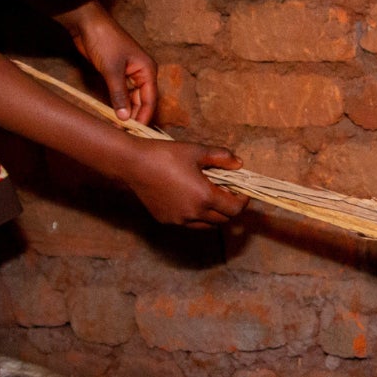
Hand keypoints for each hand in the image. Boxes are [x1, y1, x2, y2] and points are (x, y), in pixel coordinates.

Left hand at [60, 1, 156, 123]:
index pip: (150, 100)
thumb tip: (124, 118)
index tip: (136, 133)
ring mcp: (128, 74)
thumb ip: (119, 95)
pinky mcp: (115, 74)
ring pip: (130, 99)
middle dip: (134, 116)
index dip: (144, 117)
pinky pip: (119, 94)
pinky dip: (116, 104)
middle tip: (124, 133)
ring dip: (124, 112)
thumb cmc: (104, 41)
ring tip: (117, 128)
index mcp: (147, 70)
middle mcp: (141, 73)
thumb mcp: (112, 70)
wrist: (86, 23)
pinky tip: (111, 115)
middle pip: (141, 101)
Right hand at [123, 140, 247, 228]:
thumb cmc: (166, 155)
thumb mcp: (197, 151)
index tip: (242, 192)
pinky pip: (189, 223)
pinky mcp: (166, 220)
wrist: (133, 164)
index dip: (242, 201)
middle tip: (227, 192)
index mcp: (204, 197)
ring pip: (206, 225)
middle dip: (229, 207)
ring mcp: (179, 220)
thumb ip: (221, 158)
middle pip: (223, 220)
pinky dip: (196, 215)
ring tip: (209, 196)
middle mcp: (193, 213)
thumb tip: (239, 164)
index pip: (234, 209)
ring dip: (214, 214)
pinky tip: (190, 198)